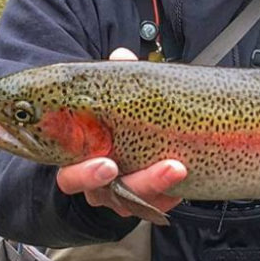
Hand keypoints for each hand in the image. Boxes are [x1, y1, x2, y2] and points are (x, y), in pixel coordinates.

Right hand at [56, 48, 187, 221]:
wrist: (136, 152)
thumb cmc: (115, 127)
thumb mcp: (114, 105)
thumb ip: (116, 84)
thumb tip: (121, 56)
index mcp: (81, 164)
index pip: (71, 175)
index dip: (84, 174)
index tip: (107, 162)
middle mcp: (100, 187)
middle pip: (106, 194)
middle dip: (126, 181)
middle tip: (136, 169)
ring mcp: (126, 198)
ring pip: (137, 201)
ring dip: (157, 184)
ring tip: (178, 167)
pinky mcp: (151, 202)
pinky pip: (162, 204)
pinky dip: (174, 192)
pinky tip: (188, 174)